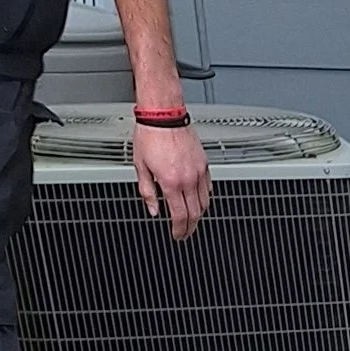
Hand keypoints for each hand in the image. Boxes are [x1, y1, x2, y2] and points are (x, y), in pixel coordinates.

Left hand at [132, 119, 211, 243]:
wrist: (164, 114)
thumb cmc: (150, 135)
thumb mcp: (140, 166)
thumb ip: (147, 192)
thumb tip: (153, 209)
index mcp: (171, 182)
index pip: (180, 216)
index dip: (179, 230)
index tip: (177, 235)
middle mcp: (188, 179)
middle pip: (195, 213)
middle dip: (190, 227)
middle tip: (185, 233)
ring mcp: (198, 172)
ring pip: (204, 203)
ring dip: (198, 214)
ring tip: (192, 219)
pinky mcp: (204, 163)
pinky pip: (209, 188)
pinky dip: (205, 198)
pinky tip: (200, 200)